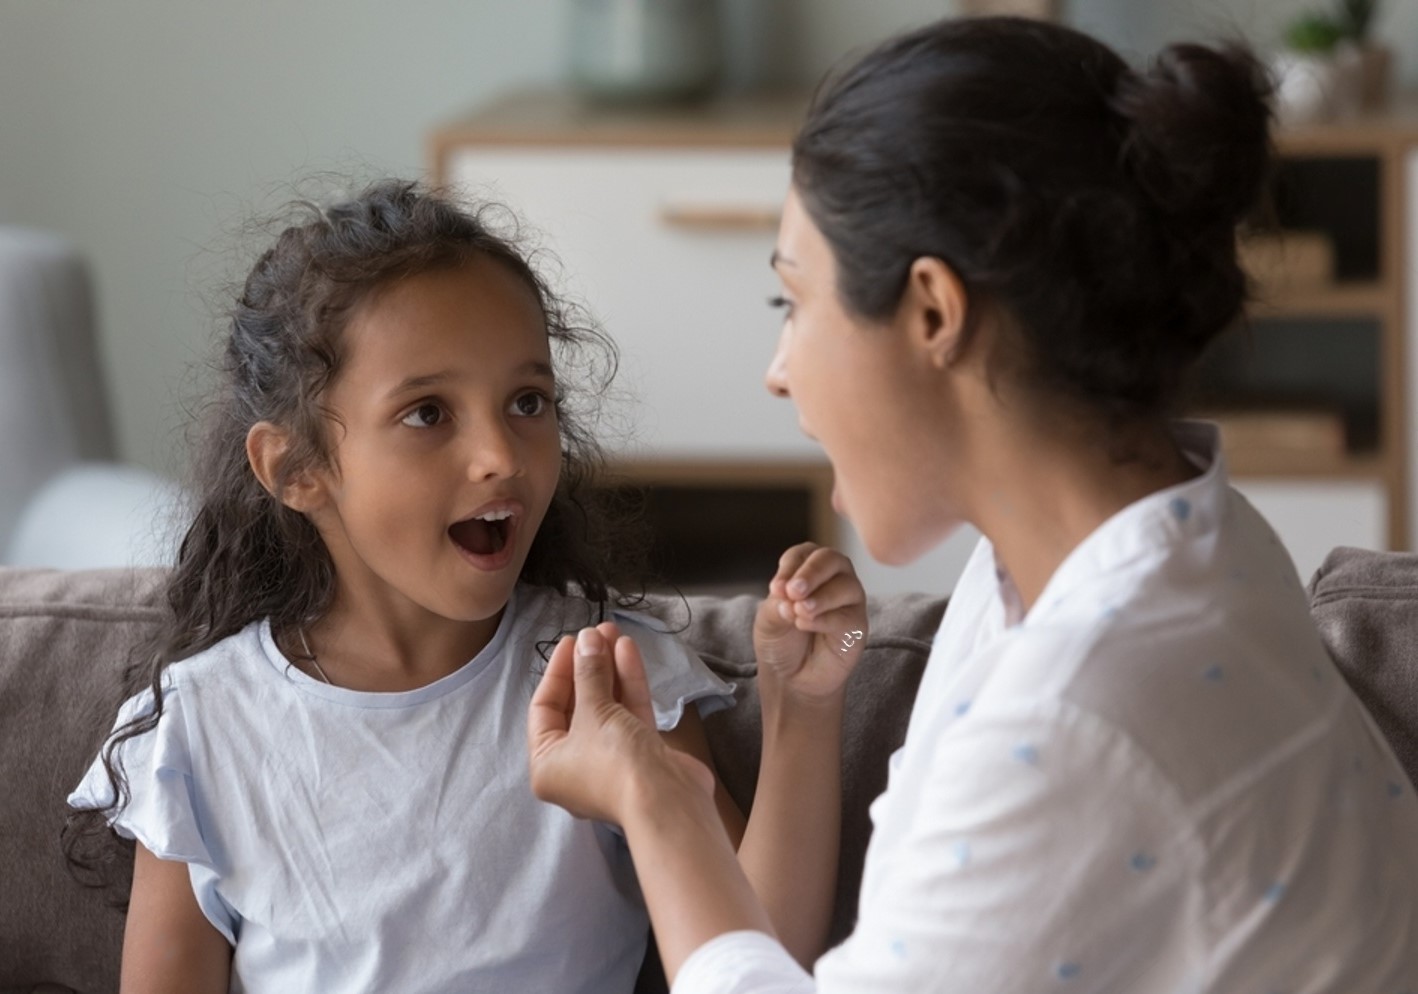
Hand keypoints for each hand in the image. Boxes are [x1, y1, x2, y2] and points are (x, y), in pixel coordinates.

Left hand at [528, 625, 714, 825]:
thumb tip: (587, 639)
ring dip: (609, 670)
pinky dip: (628, 685)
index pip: (544, 708)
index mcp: (547, 764)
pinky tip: (629, 651)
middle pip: (576, 706)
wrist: (668, 801)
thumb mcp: (594, 711)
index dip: (558, 671)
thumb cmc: (614, 761)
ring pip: (606, 707)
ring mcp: (610, 760)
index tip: (572, 640)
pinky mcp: (640, 756)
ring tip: (615, 633)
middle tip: (598, 632)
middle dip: (588, 666)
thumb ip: (588, 672)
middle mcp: (575, 765)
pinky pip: (628, 715)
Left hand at [754, 543, 867, 704]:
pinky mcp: (857, 625)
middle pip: (830, 559)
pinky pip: (846, 616)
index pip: (803, 554)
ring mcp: (849, 600)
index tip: (775, 589)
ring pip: (845, 586)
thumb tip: (791, 596)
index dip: (790, 568)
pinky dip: (824, 618)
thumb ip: (778, 603)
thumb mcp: (769, 618)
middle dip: (810, 574)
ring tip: (799, 611)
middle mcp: (833, 577)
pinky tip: (805, 625)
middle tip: (792, 591)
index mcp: (808, 568)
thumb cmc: (782, 640)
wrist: (791, 677)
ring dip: (819, 597)